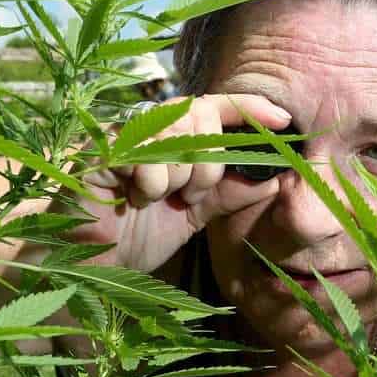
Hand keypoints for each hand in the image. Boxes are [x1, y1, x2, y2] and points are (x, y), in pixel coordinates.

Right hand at [60, 93, 292, 273]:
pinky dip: (149, 186)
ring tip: (153, 202)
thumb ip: (227, 192)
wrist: (91, 269)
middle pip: (199, 116)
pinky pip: (145, 157)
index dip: (248, 108)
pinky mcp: (98, 154)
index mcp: (168, 139)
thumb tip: (273, 177)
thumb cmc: (135, 238)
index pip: (213, 107)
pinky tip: (130, 202)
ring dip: (176, 179)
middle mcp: (144, 130)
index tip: (284, 121)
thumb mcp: (193, 215)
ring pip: (175, 136)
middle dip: (207, 164)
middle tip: (188, 196)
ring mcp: (119, 138)